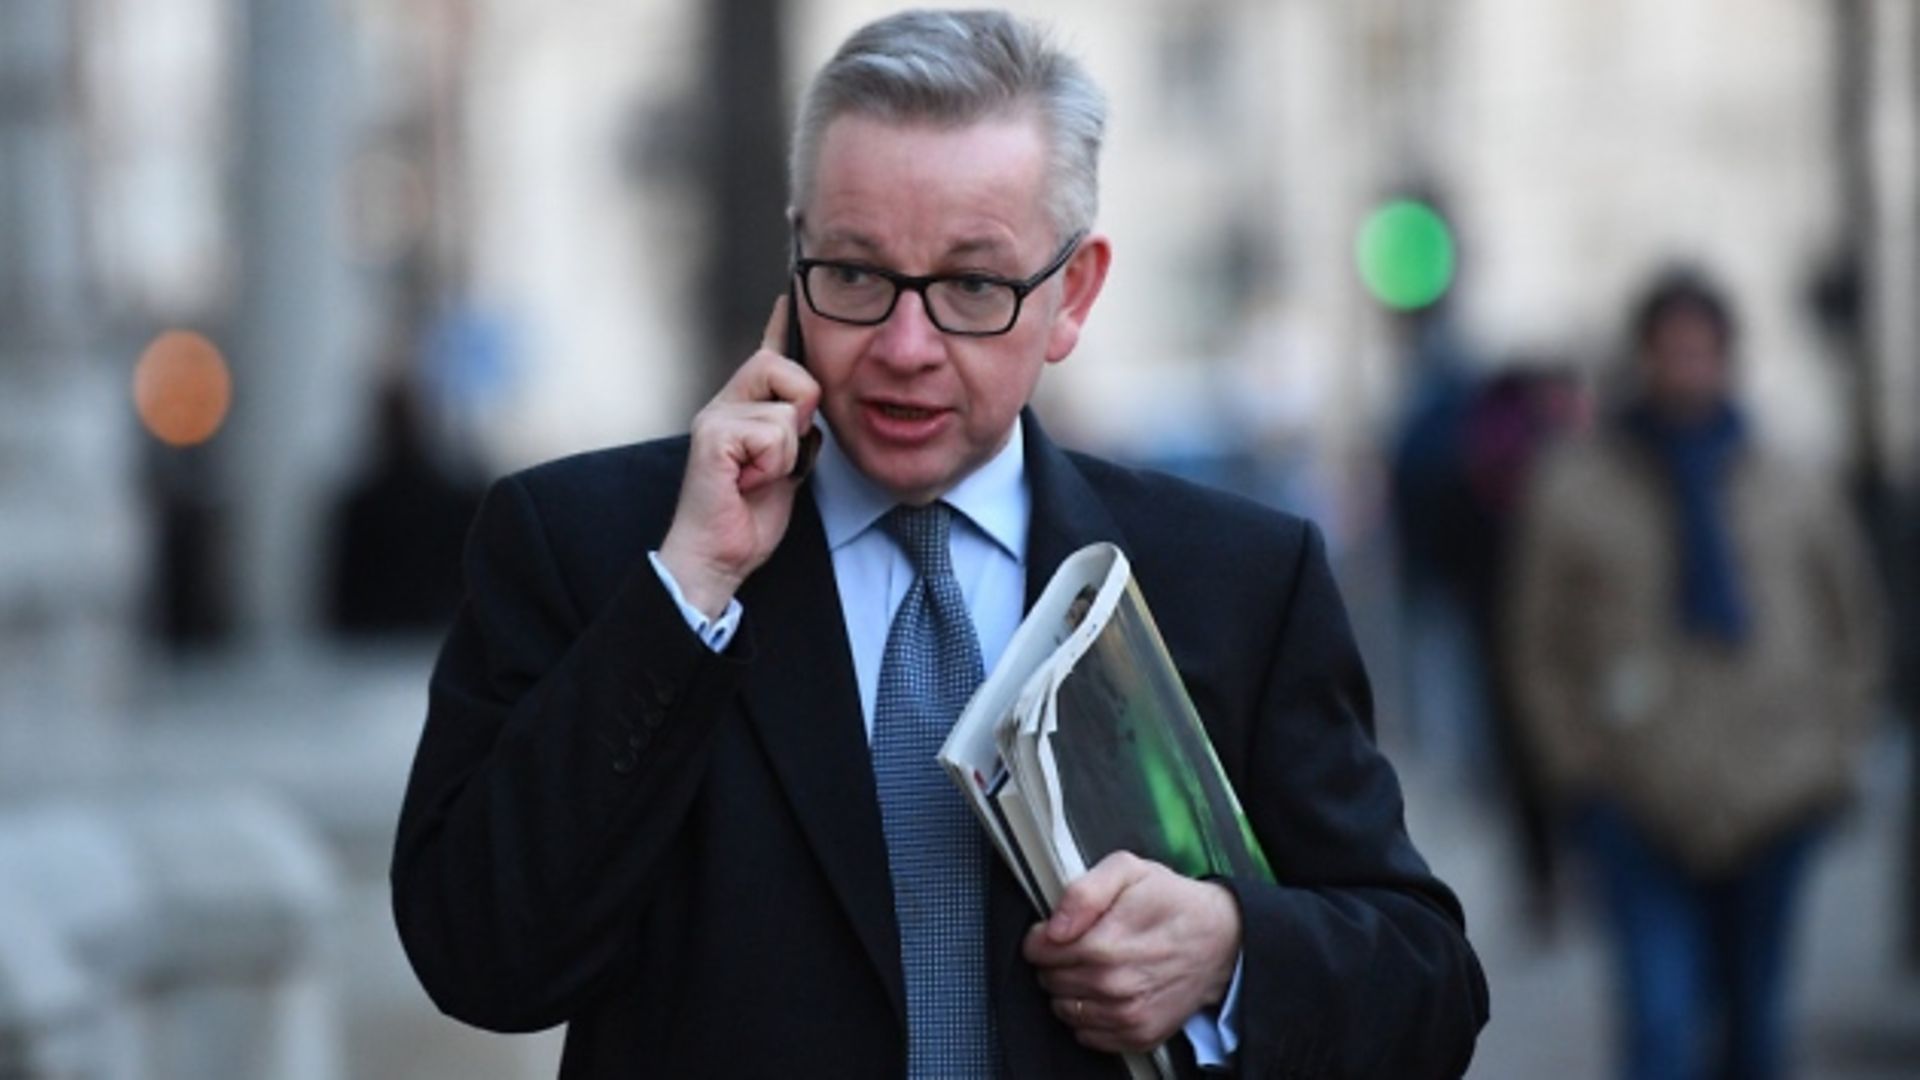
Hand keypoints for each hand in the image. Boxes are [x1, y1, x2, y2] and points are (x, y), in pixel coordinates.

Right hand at [658, 295, 819, 615]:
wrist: (718, 557)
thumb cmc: (749, 516)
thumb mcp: (787, 466)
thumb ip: (796, 431)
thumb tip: (813, 405)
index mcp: (743, 407)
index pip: (767, 355)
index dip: (781, 324)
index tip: (790, 295)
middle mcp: (724, 403)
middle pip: (783, 367)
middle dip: (800, 409)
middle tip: (781, 456)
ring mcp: (715, 417)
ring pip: (785, 410)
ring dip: (788, 453)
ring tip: (760, 477)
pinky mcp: (713, 437)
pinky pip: (771, 434)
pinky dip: (773, 466)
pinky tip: (748, 483)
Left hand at [1023, 851, 1241, 1054]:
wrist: (1221, 941)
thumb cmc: (1172, 903)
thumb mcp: (1128, 870)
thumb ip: (1083, 892)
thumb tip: (1054, 925)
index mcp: (1106, 943)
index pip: (1038, 951)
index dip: (1042, 936)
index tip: (1059, 930)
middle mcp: (1114, 985)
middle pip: (1048, 979)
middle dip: (1057, 961)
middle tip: (1085, 944)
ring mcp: (1127, 1014)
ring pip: (1063, 1008)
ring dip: (1071, 989)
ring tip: (1098, 967)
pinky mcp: (1138, 1035)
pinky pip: (1086, 1034)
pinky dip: (1090, 1015)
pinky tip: (1109, 992)